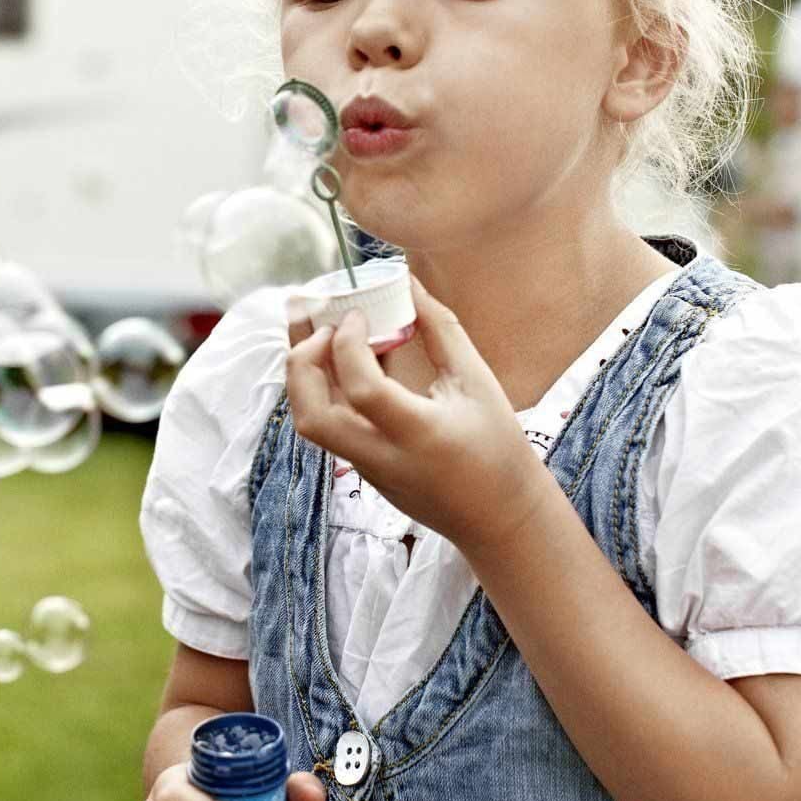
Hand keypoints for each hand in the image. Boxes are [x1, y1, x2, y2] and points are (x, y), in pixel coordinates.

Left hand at [284, 273, 544, 552]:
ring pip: (310, 423)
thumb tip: (408, 283)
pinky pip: (327, 425)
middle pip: (312, 417)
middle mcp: (382, 456)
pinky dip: (319, 387)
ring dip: (301, 374)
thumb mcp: (477, 382)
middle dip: (302, 361)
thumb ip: (441, 330)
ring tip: (311, 328)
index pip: (362, 389)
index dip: (348, 344)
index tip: (357, 313)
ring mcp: (366, 468)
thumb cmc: (497, 446)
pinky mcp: (362, 470)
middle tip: (319, 321)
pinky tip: (333, 355)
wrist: (498, 517)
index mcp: (418, 433)